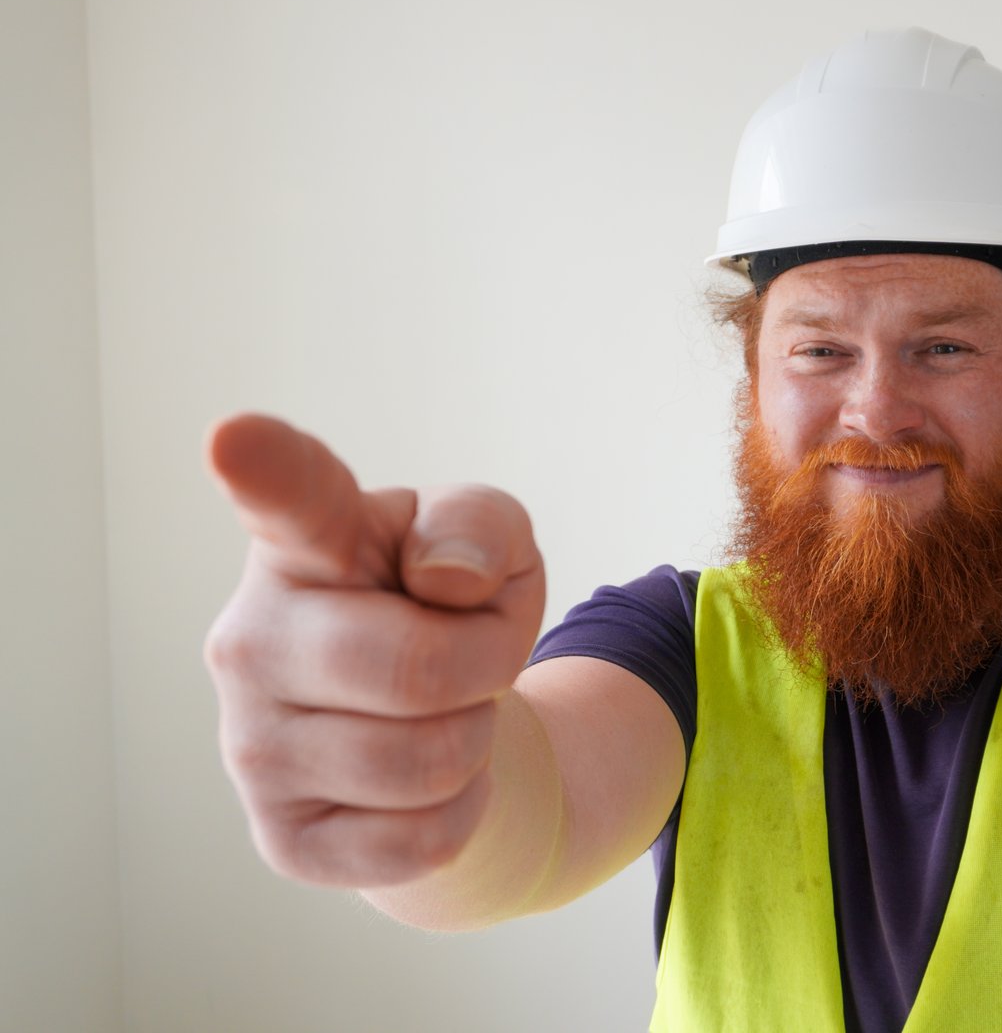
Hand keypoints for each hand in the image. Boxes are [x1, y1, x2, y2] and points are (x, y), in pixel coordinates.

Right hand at [203, 415, 543, 887]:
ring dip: (474, 740)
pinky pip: (423, 841)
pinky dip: (464, 811)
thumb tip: (444, 580)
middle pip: (418, 670)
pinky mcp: (282, 838)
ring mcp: (252, 746)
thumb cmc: (451, 609)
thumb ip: (480, 526)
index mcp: (308, 542)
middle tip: (469, 657)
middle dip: (487, 667)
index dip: (262, 466)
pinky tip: (425, 784)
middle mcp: (255, 639)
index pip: (286, 498)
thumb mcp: (492, 545)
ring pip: (429, 764)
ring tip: (440, 715)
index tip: (231, 438)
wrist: (442, 723)